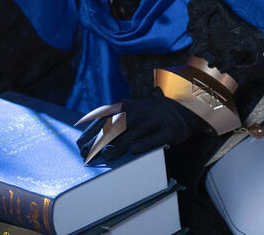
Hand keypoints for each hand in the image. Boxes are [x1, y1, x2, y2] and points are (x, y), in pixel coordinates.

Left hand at [76, 90, 199, 162]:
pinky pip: (155, 138)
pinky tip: (134, 151)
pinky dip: (144, 144)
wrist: (184, 110)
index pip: (106, 117)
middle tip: (88, 155)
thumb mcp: (132, 111)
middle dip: (101, 142)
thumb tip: (88, 134)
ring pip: (135, 134)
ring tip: (106, 158)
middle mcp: (141, 110)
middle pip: (117, 127)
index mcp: (128, 105)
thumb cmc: (150, 115)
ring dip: (119, 147)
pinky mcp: (170, 130)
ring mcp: (156, 120)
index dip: (92, 130)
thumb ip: (113, 121)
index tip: (79, 144)